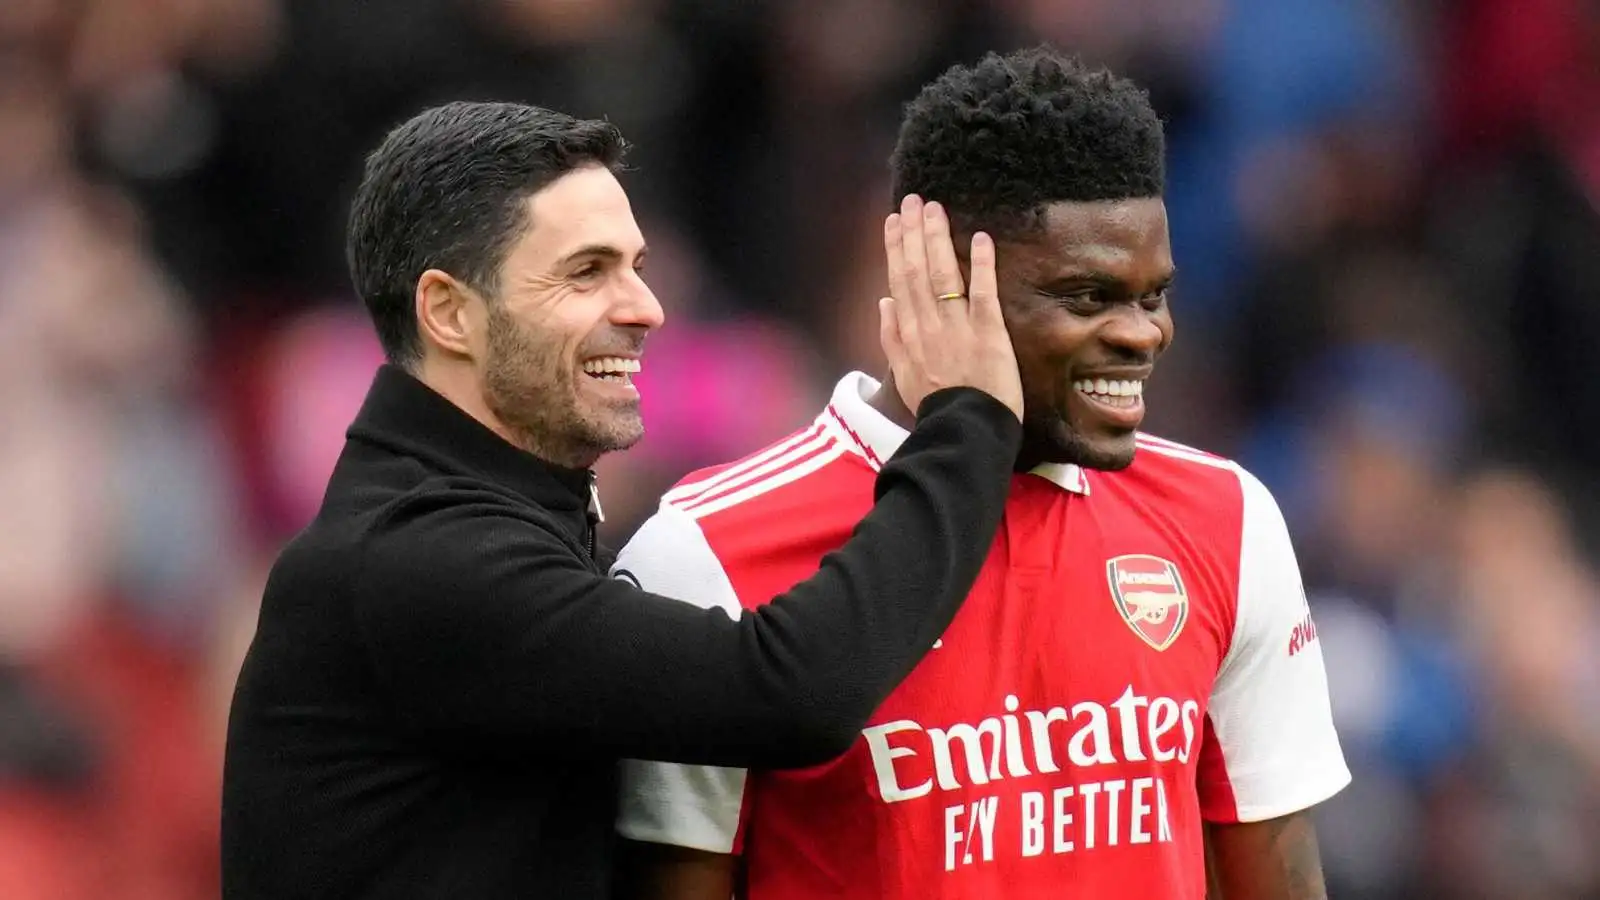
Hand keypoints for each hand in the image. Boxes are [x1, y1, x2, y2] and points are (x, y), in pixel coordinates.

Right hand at [879, 194, 1022, 421]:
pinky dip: (981, 265)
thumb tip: (883, 302)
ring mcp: (957, 329)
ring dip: (938, 239)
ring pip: (943, 276)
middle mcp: (929, 326)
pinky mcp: (988, 335)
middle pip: (918, 272)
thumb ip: (891, 338)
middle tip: (913, 200)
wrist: (963, 432)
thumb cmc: (936, 407)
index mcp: (909, 335)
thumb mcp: (903, 376)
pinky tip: (980, 237)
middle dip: (913, 233)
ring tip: (935, 208)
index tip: (893, 221)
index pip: (899, 282)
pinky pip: (983, 293)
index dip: (895, 249)